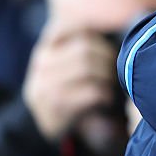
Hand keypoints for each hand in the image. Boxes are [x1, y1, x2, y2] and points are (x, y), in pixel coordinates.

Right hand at [22, 23, 118, 141]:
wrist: (41, 126)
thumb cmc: (61, 92)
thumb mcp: (58, 67)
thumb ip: (73, 48)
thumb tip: (100, 29)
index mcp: (44, 51)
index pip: (66, 29)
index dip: (91, 32)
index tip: (107, 41)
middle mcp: (42, 65)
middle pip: (84, 50)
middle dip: (106, 58)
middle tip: (115, 68)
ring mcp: (47, 85)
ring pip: (87, 69)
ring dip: (106, 77)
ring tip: (110, 84)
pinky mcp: (57, 105)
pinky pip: (91, 92)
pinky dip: (104, 94)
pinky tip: (105, 98)